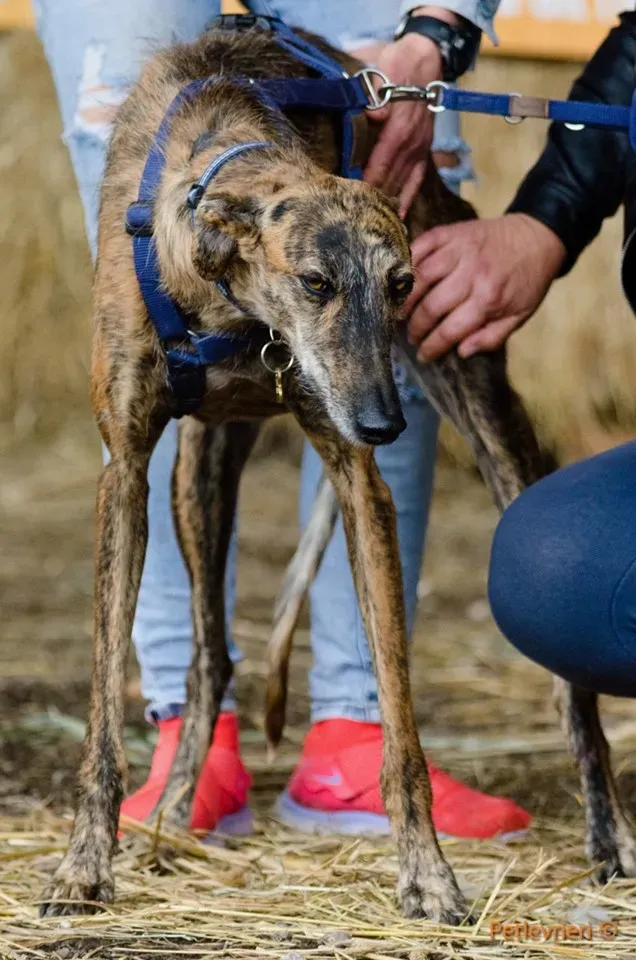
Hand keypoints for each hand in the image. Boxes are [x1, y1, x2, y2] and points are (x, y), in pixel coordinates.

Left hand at [361, 33, 440, 216]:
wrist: (427, 58)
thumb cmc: (397, 64)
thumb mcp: (382, 68)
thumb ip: (374, 90)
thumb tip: (371, 112)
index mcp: (399, 125)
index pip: (381, 160)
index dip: (367, 180)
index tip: (351, 199)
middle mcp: (412, 141)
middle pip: (390, 177)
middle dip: (373, 199)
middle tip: (355, 220)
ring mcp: (419, 148)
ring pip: (402, 182)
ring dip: (388, 203)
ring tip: (372, 226)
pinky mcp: (424, 151)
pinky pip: (416, 181)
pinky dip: (407, 200)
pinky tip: (399, 219)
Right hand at [405, 214, 566, 360]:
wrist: (538, 236)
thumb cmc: (528, 280)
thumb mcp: (519, 315)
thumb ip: (492, 337)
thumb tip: (461, 351)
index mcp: (489, 299)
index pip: (450, 330)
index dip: (432, 347)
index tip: (423, 356)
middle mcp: (472, 275)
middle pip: (431, 306)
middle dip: (416, 327)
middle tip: (411, 337)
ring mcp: (459, 250)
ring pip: (421, 276)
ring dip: (406, 298)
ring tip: (401, 312)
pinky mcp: (451, 232)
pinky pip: (421, 245)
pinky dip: (407, 262)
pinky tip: (401, 279)